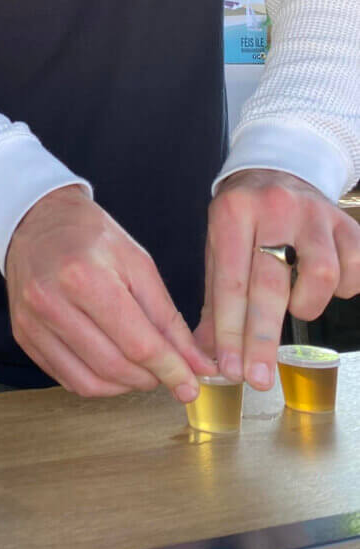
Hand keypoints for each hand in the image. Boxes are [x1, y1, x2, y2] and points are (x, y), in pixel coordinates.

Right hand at [5, 186, 215, 400]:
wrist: (37, 219)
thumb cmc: (90, 235)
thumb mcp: (138, 263)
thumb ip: (168, 318)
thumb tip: (196, 364)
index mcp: (84, 277)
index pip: (137, 343)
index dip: (171, 370)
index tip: (191, 385)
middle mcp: (51, 302)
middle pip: (114, 366)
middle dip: (150, 378)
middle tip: (168, 372)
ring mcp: (32, 322)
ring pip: (90, 382)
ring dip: (124, 386)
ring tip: (141, 370)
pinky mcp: (24, 335)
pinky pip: (67, 379)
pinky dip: (97, 383)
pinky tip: (112, 367)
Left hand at [195, 169, 359, 389]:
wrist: (279, 170)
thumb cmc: (245, 220)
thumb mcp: (219, 246)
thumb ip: (215, 300)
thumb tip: (205, 355)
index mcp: (233, 213)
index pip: (230, 282)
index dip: (230, 331)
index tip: (230, 369)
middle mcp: (273, 209)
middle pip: (271, 283)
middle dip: (262, 338)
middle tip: (258, 378)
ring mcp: (314, 213)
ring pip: (321, 273)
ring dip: (308, 303)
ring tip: (298, 307)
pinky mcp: (347, 222)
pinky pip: (354, 266)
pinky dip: (344, 287)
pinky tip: (327, 286)